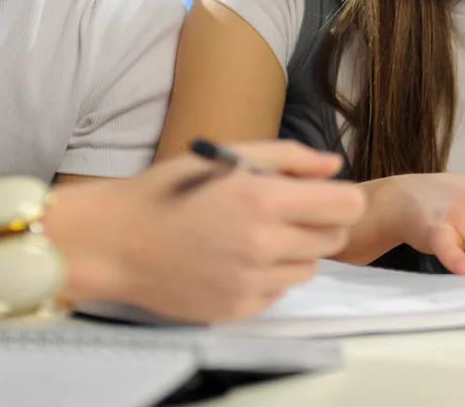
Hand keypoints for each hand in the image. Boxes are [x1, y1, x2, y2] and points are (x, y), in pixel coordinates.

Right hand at [53, 141, 365, 322]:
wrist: (118, 242)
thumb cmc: (170, 191)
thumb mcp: (228, 156)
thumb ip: (289, 157)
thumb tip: (334, 165)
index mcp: (263, 199)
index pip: (346, 206)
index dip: (340, 197)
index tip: (323, 195)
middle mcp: (262, 244)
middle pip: (334, 239)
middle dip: (319, 222)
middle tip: (286, 212)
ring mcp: (251, 282)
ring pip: (310, 268)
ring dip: (296, 251)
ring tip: (257, 236)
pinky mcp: (239, 308)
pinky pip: (279, 291)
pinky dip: (269, 276)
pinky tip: (237, 259)